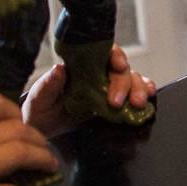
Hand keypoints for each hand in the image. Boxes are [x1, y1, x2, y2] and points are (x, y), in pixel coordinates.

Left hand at [22, 46, 155, 136]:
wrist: (45, 132)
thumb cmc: (40, 111)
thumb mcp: (38, 100)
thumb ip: (48, 85)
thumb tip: (59, 68)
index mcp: (81, 66)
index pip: (103, 52)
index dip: (115, 55)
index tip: (118, 66)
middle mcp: (98, 73)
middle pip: (121, 69)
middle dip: (125, 83)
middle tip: (119, 102)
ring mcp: (109, 88)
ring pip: (133, 79)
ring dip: (139, 89)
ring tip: (138, 104)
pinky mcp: (117, 103)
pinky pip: (136, 93)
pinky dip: (145, 93)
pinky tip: (148, 99)